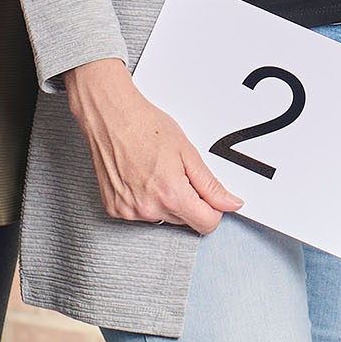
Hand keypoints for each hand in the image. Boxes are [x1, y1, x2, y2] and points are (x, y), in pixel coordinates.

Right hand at [64, 59, 239, 232]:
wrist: (110, 117)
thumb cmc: (144, 127)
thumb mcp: (188, 152)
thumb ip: (211, 184)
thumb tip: (230, 203)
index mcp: (171, 195)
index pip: (207, 224)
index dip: (213, 208)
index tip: (209, 196)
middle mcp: (149, 208)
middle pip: (185, 220)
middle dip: (188, 201)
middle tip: (176, 172)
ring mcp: (129, 211)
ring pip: (163, 217)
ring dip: (166, 201)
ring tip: (156, 172)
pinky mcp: (115, 209)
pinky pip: (141, 213)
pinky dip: (145, 200)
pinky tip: (140, 177)